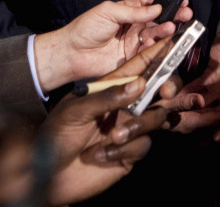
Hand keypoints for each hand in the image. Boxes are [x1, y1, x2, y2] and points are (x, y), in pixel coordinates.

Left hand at [0, 39, 177, 205]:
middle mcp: (125, 105)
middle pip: (159, 90)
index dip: (158, 54)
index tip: (175, 43)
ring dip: (138, 126)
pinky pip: (143, 145)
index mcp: (112, 88)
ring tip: (113, 137)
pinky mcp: (131, 152)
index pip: (140, 66)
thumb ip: (107, 96)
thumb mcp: (75, 110)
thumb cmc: (54, 135)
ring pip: (156, 117)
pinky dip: (124, 149)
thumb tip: (139, 84)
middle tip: (165, 93)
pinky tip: (101, 154)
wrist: (44, 176)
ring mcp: (129, 127)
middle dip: (167, 88)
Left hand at [34, 0, 192, 91]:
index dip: (167, 3)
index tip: (180, 1)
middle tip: (184, 14)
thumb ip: (134, 11)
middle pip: (159, 20)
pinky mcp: (133, 58)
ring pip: (156, 35)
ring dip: (166, 30)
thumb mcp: (109, 12)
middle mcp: (134, 26)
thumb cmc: (85, 28)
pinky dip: (157, 47)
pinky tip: (160, 41)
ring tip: (171, 27)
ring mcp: (135, 42)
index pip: (152, 5)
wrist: (71, 54)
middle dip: (173, 17)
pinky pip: (149, 52)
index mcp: (129, 11)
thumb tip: (156, 8)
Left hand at [159, 23, 219, 135]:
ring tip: (176, 118)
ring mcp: (216, 85)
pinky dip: (186, 92)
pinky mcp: (207, 77)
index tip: (215, 137)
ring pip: (202, 101)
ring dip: (190, 108)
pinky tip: (173, 98)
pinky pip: (195, 87)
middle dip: (201, 122)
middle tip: (187, 134)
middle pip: (213, 111)